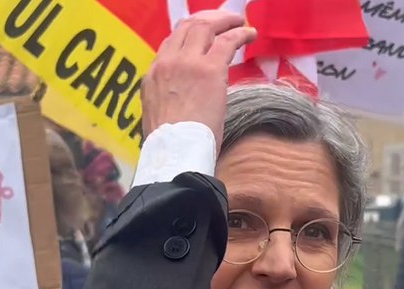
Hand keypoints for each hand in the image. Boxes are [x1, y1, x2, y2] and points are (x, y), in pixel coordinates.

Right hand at [141, 9, 256, 153]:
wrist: (174, 154)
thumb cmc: (170, 147)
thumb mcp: (158, 118)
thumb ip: (169, 101)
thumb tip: (183, 103)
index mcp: (152, 76)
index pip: (170, 43)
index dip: (189, 35)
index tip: (204, 36)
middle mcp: (166, 64)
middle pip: (186, 27)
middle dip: (207, 20)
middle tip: (224, 21)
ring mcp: (186, 63)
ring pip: (205, 27)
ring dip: (225, 21)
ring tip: (239, 23)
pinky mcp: (209, 70)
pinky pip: (227, 41)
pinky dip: (241, 34)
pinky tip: (250, 35)